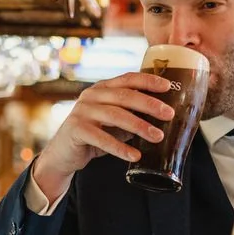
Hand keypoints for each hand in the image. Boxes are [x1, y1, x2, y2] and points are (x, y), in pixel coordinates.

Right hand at [30, 71, 175, 197]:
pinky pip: (101, 138)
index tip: (168, 86)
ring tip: (157, 137)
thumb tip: (164, 117)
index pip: (127, 78)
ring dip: (139, 126)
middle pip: (124, 96)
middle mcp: (91, 95)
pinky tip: (135, 155)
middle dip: (149, 104)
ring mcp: (82, 111)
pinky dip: (120, 148)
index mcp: (102, 88)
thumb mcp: (115, 122)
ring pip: (115, 115)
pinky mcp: (76, 129)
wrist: (64, 153)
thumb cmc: (95, 134)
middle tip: (169, 114)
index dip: (148, 80)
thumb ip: (133, 115)